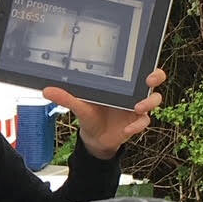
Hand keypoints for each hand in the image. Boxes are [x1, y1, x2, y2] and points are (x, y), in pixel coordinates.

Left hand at [44, 68, 166, 159]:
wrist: (94, 137)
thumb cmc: (90, 114)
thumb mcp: (79, 105)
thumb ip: (66, 97)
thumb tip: (46, 90)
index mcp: (121, 83)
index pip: (138, 68)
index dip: (146, 64)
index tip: (144, 64)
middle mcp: (132, 92)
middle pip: (154, 79)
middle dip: (156, 76)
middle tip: (149, 79)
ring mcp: (137, 107)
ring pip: (154, 100)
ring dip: (149, 102)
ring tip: (137, 107)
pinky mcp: (137, 122)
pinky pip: (144, 122)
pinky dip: (137, 125)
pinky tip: (127, 129)